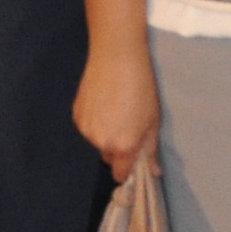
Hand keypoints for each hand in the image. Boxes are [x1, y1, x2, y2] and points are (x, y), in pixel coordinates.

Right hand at [73, 38, 159, 184]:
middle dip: (118, 149)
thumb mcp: (153, 120)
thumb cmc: (142, 87)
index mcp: (122, 146)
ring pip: (97, 142)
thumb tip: (154, 173)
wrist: (117, 57)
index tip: (134, 159)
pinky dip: (95, 123)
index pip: (120, 174)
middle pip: (109, 157)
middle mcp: (101, 142)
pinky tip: (103, 103)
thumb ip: (150, 150)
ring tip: (116, 111)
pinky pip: (88, 128)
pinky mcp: (76, 115)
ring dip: (106, 135)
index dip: (128, 170)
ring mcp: (85, 129)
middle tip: (128, 126)